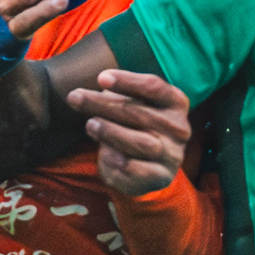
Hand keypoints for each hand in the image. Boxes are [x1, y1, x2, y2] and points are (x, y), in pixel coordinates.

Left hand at [68, 69, 191, 197]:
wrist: (146, 169)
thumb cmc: (135, 127)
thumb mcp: (130, 106)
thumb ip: (115, 96)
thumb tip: (92, 87)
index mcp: (175, 103)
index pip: (153, 87)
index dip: (127, 81)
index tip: (101, 78)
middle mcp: (179, 127)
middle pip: (139, 112)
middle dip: (103, 103)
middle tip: (74, 97)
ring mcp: (172, 154)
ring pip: (140, 142)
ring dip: (110, 132)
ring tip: (89, 125)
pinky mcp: (161, 176)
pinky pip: (136, 168)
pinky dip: (117, 160)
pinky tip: (104, 154)